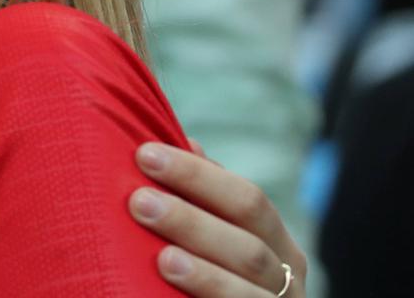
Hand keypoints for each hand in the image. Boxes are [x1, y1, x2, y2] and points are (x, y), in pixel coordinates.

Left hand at [129, 141, 304, 296]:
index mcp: (275, 241)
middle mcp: (287, 278)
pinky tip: (174, 293)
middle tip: (138, 201)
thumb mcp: (219, 237)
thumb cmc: (219, 272)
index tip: (145, 154)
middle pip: (248, 245)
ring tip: (162, 258)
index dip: (197, 176)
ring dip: (205, 273)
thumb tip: (186, 142)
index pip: (246, 200)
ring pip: (248, 288)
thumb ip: (205, 199)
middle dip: (191, 220)